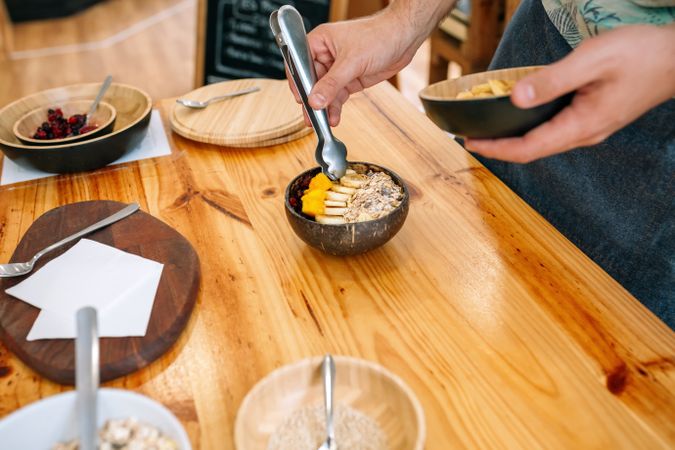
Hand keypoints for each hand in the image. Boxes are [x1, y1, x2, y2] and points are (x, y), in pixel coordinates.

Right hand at [292, 13, 418, 125]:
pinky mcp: (350, 79)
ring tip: (324, 122)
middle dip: (313, 100)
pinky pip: (338, 96)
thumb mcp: (351, 62)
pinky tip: (334, 118)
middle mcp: (326, 55)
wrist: (403, 38)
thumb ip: (332, 83)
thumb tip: (315, 100)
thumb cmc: (378, 36)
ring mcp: (338, 69)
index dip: (298, 82)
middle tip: (310, 117)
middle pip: (311, 81)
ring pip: (325, 92)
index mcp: (319, 41)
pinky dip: (335, 108)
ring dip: (325, 108)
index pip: (300, 64)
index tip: (301, 99)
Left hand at [465, 24, 674, 162]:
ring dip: (514, 138)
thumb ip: (552, 80)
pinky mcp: (593, 117)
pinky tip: (520, 114)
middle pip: (532, 150)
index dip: (495, 149)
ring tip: (488, 128)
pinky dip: (531, 126)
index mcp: (581, 126)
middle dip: (499, 146)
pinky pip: (555, 129)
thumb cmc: (642, 54)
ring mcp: (590, 128)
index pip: (528, 149)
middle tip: (470, 136)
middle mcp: (584, 134)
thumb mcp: (592, 60)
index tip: (469, 142)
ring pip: (543, 141)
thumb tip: (515, 98)